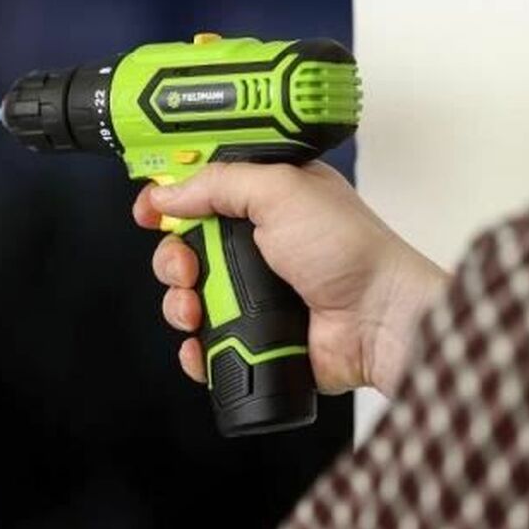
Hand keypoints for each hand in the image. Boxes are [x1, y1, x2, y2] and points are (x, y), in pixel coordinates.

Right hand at [133, 162, 447, 397]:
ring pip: (188, 296)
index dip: (171, 197)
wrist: (378, 319)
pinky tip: (201, 342)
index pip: (203, 190)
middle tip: (186, 266)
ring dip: (180, 302)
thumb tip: (169, 192)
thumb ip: (220, 182)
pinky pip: (205, 342)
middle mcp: (258, 244)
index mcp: (266, 199)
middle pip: (185, 246)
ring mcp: (254, 292)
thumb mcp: (282, 190)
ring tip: (195, 308)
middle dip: (173, 257)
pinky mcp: (255, 334)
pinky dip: (195, 346)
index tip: (149, 208)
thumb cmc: (351, 250)